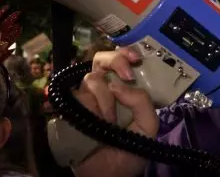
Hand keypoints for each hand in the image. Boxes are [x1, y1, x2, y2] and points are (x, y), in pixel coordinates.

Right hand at [72, 48, 158, 176]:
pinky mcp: (70, 109)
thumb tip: (118, 84)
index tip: (135, 59)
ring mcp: (86, 98)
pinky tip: (96, 122)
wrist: (108, 175)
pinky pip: (77, 97)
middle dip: (114, 60)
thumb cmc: (129, 151)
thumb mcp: (148, 126)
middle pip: (100, 60)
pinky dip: (90, 108)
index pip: (121, 62)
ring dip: (106, 100)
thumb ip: (142, 102)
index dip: (125, 54)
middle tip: (126, 75)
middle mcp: (104, 90)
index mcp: (124, 90)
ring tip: (110, 121)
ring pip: (92, 79)